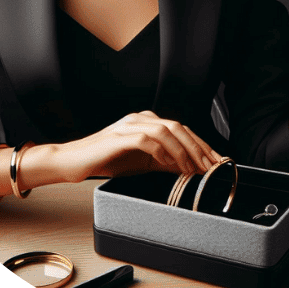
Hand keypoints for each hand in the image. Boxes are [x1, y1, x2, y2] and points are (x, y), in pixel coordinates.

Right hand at [59, 111, 221, 180]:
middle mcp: (141, 118)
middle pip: (178, 127)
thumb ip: (164, 161)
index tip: (215, 161)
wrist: (73, 161)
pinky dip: (162, 152)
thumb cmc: (105, 160)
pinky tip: (168, 164)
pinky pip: (147, 139)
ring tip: (192, 168)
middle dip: (198, 147)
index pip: (181, 130)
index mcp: (147, 122)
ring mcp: (129, 125)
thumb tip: (189, 168)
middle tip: (209, 166)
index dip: (201, 145)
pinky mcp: (119, 136)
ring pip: (166, 130)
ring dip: (183, 150)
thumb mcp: (142, 163)